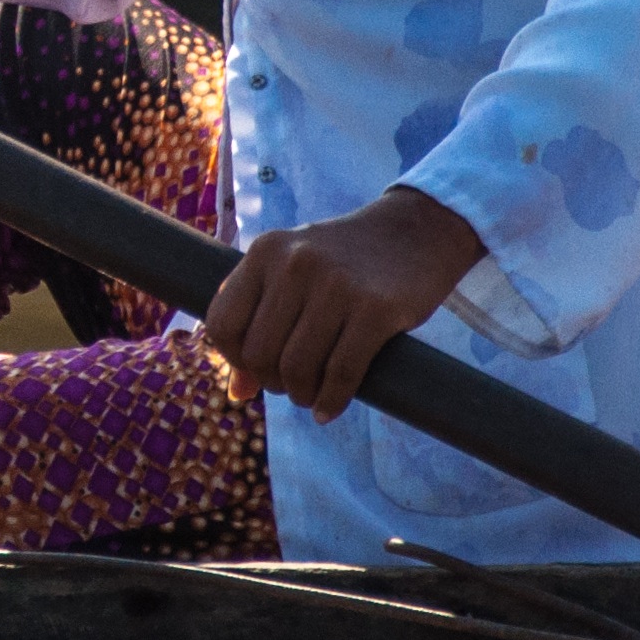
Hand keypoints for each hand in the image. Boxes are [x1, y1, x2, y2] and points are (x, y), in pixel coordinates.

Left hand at [200, 187, 485, 419]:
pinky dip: (331, 401)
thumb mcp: (293, 275)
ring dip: (302, 395)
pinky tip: (329, 409)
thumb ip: (259, 323)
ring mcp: (336, 284)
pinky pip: (341, 373)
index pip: (222, 324)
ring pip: (297, 368)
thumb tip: (236, 393)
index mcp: (266, 251)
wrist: (417, 230)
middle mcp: (295, 263)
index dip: (234, 359)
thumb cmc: (346, 260)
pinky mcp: (377, 308)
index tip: (258, 367)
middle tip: (292, 384)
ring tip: (311, 396)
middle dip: (272, 382)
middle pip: (259, 354)